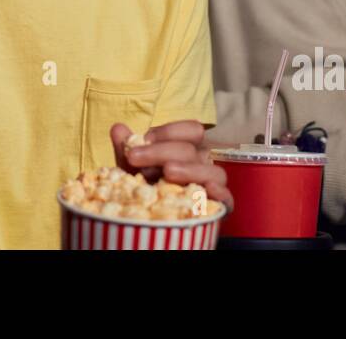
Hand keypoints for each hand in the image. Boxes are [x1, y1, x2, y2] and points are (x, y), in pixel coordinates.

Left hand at [110, 121, 232, 208]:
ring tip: (167, 173)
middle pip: (191, 150)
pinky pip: (227, 198)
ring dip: (189, 170)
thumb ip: (126, 148)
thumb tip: (118, 128)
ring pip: (214, 171)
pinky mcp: (218, 207)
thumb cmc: (143, 187)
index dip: (168, 131)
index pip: (192, 129)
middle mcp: (201, 163)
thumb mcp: (131, 168)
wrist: (147, 217)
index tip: (142, 140)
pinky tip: (206, 190)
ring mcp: (211, 184)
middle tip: (134, 158)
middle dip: (160, 151)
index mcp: (186, 148)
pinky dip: (220, 193)